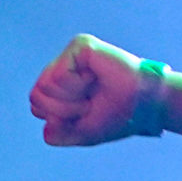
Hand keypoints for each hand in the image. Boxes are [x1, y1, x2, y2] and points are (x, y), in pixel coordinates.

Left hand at [29, 34, 149, 146]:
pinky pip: (58, 75)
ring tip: (92, 92)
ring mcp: (71, 54)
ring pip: (44, 86)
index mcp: (64, 85)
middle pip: (36, 96)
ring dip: (70, 100)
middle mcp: (65, 66)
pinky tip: (94, 79)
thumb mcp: (86, 133)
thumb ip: (62, 134)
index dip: (58, 118)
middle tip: (89, 104)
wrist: (145, 105)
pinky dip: (75, 87)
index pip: (37, 105)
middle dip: (62, 111)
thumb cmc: (121, 116)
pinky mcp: (79, 46)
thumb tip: (45, 132)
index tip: (85, 114)